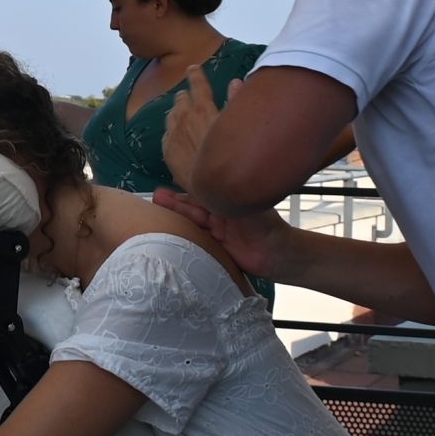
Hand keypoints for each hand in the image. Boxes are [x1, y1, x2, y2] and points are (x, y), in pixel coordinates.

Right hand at [155, 186, 291, 281]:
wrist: (278, 255)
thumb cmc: (267, 226)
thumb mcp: (248, 206)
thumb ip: (232, 195)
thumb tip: (214, 180)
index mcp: (228, 200)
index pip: (203, 193)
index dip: (185, 191)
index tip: (168, 188)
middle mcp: (219, 214)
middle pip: (193, 208)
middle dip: (175, 203)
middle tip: (156, 197)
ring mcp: (216, 232)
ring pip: (193, 223)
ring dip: (177, 217)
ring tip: (158, 209)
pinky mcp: (215, 248)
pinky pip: (196, 240)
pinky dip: (183, 237)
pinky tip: (170, 234)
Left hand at [160, 69, 233, 193]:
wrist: (212, 185)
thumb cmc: (230, 155)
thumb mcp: (236, 125)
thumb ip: (236, 101)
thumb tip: (236, 82)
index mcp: (204, 108)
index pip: (198, 85)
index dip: (195, 75)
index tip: (192, 68)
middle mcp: (185, 117)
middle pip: (181, 99)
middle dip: (186, 96)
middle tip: (188, 97)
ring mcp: (174, 134)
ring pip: (171, 115)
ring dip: (177, 112)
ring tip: (182, 114)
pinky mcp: (167, 150)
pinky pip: (167, 134)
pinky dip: (172, 131)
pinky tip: (176, 136)